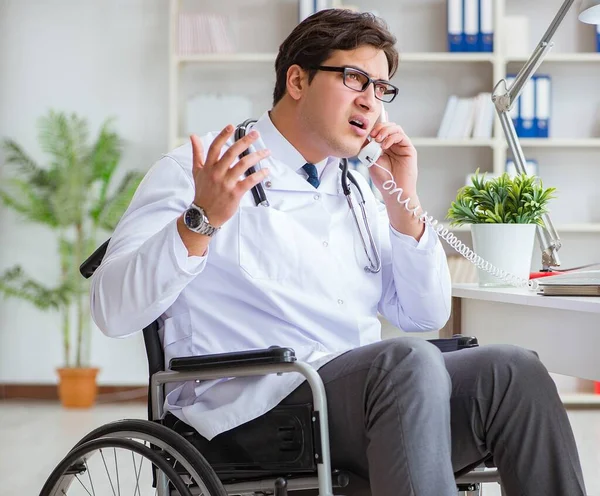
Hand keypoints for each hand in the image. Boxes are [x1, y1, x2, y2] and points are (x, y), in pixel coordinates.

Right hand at [191, 125, 269, 226]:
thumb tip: (193, 137)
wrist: (204, 215)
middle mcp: (217, 173)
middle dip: (245, 141)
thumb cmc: (202, 193)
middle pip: (232, 152)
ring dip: (256, 156)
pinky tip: (266, 170)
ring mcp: (226, 183)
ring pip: (243, 164)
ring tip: (266, 152)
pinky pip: (249, 181)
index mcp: (208, 167)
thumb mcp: (197, 171)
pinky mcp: (235, 193)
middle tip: (255, 134)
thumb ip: (197, 153)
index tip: (232, 126)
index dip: (223, 135)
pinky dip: (259, 175)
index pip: (215, 147)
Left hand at [366, 121, 423, 239]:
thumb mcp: (370, 160)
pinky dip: (391, 138)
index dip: (375, 127)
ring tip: (377, 139)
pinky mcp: (409, 149)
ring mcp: (402, 146)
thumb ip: (368, 148)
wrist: (393, 190)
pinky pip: (401, 136)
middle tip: (372, 134)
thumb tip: (363, 136)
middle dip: (380, 127)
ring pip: (396, 128)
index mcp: (385, 146)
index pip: (382, 130)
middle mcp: (394, 145)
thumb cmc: (383, 179)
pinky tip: (384, 146)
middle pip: (389, 126)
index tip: (367, 131)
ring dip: (385, 131)